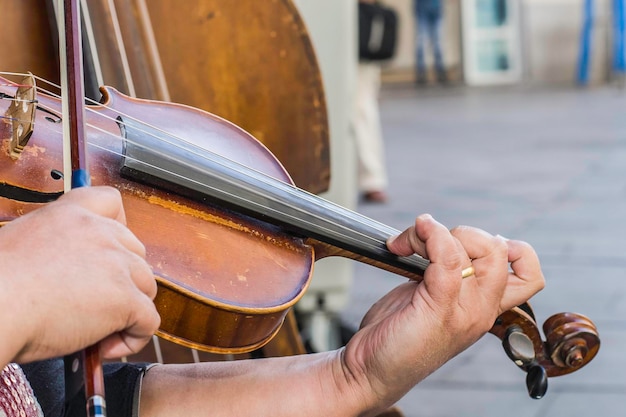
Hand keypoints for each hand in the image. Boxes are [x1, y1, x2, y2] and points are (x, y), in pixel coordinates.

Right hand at [0, 186, 159, 365]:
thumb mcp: (24, 244)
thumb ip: (58, 247)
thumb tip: (71, 274)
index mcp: (70, 214)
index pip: (111, 202)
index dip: (118, 227)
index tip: (107, 253)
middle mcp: (99, 232)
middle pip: (135, 253)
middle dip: (122, 280)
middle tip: (93, 305)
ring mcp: (116, 264)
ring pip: (146, 287)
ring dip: (130, 310)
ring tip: (97, 331)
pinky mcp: (125, 298)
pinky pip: (149, 320)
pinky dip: (133, 338)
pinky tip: (104, 348)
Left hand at [338, 214, 544, 411]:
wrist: (370, 371)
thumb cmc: (397, 333)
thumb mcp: (430, 298)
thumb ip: (446, 272)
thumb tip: (438, 234)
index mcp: (484, 307)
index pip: (528, 275)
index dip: (510, 248)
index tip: (468, 246)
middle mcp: (481, 310)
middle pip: (501, 250)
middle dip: (463, 232)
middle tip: (426, 244)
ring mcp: (464, 312)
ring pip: (474, 249)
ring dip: (434, 233)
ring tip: (405, 245)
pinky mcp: (439, 309)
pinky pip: (447, 258)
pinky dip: (427, 237)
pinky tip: (402, 243)